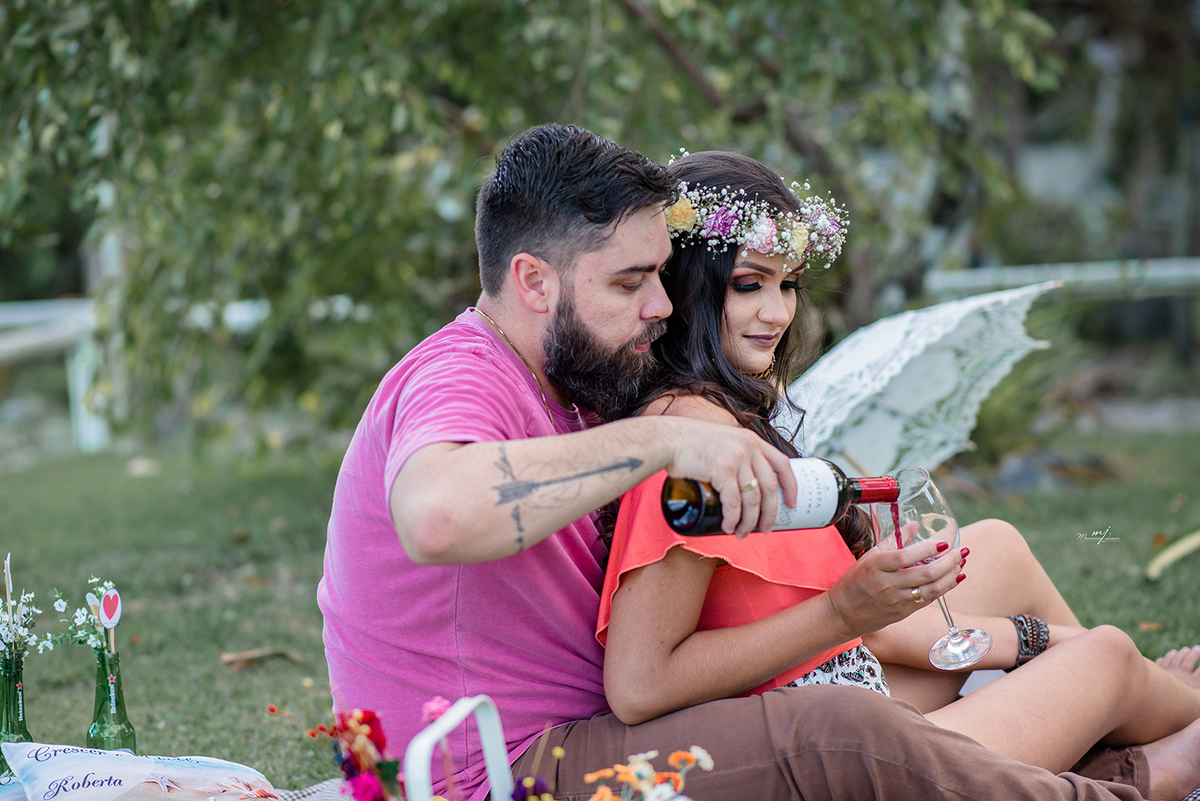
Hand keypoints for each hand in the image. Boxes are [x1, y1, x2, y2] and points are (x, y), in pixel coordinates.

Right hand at [664, 419, 796, 536]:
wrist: (667, 439)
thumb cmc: (691, 444)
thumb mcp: (723, 442)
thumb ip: (737, 456)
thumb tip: (745, 485)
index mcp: (752, 440)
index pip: (782, 464)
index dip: (791, 487)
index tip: (792, 504)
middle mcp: (748, 447)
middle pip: (770, 488)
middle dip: (770, 514)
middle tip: (766, 530)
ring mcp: (736, 458)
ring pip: (753, 499)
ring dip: (749, 522)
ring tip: (742, 533)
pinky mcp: (721, 469)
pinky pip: (733, 503)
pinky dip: (733, 519)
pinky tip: (728, 527)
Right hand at [825, 540, 964, 637]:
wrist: (843, 613)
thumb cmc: (854, 582)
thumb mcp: (869, 557)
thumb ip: (893, 541)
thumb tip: (914, 525)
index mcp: (876, 566)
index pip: (905, 556)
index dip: (927, 550)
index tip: (943, 542)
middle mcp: (887, 584)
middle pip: (925, 574)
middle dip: (949, 562)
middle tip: (962, 551)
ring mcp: (897, 601)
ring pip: (932, 589)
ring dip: (951, 576)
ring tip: (961, 563)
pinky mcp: (903, 612)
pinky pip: (929, 599)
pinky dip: (945, 588)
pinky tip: (954, 578)